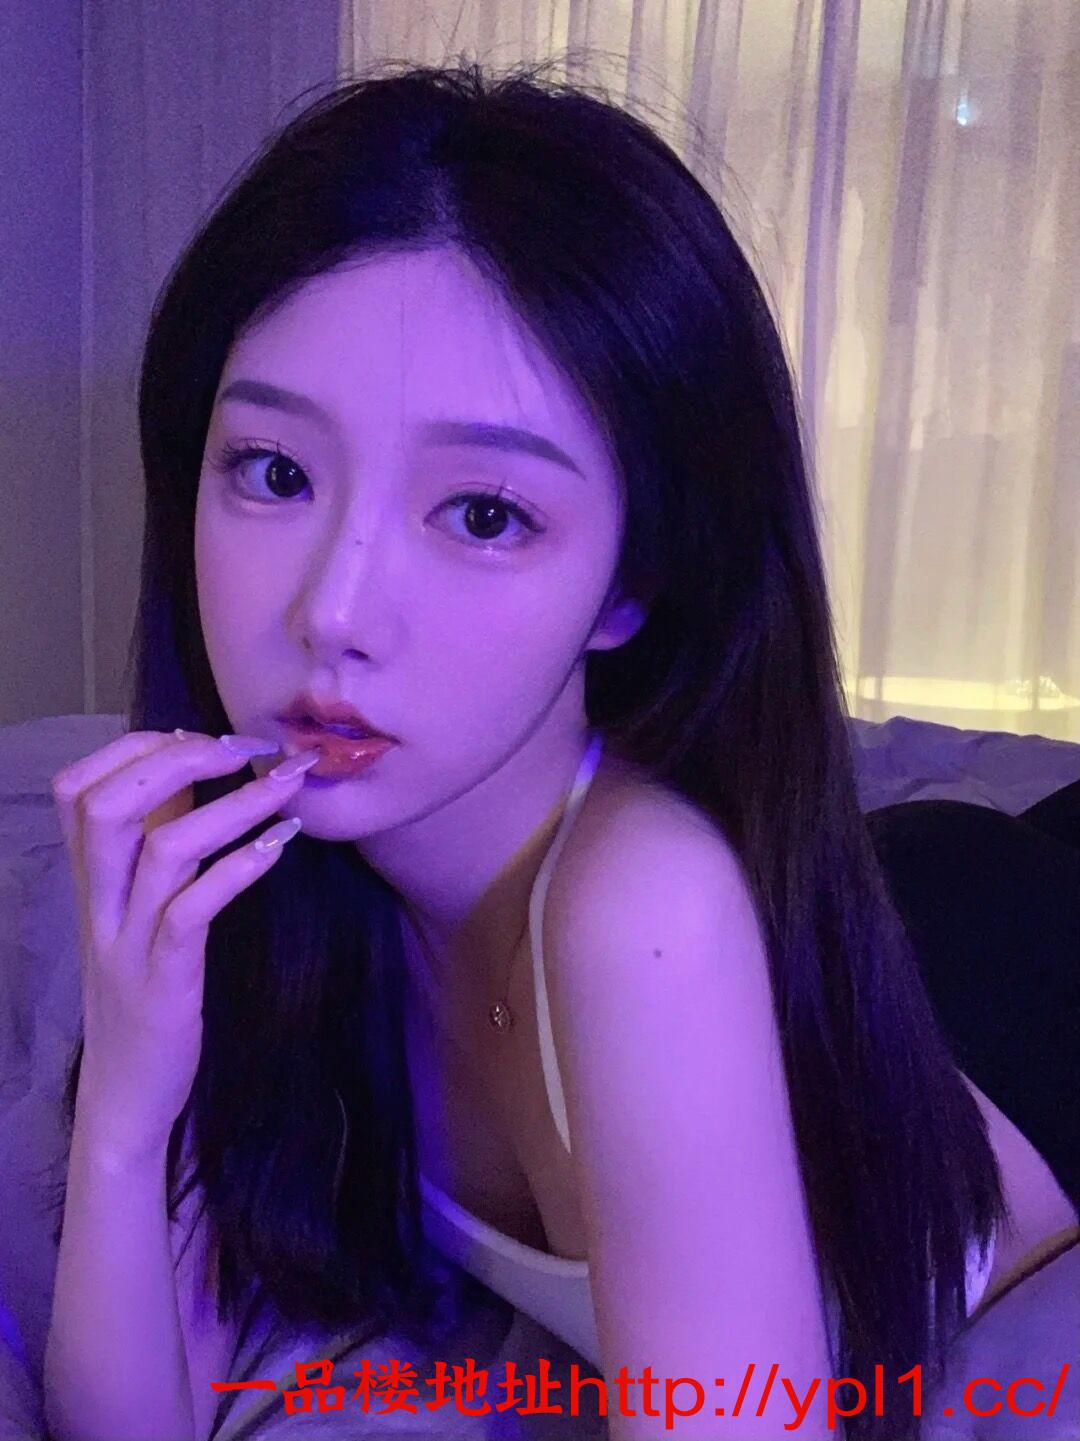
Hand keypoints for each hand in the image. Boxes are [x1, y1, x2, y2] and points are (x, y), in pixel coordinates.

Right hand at [50, 729, 316, 1168]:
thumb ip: (152, 846)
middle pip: (108, 804)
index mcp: (88, 881)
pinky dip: (238, 869)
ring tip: (287, 784)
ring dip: (231, 805)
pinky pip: (193, 910)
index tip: (205, 737)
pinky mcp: (163, 981)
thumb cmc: (143, 989)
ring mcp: (127, 943)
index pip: (80, 787)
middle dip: (181, 759)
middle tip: (251, 749)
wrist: (124, 1093)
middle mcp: (98, 904)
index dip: (140, 747)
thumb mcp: (136, 912)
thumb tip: (191, 770)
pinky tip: (280, 846)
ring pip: (161, 849)